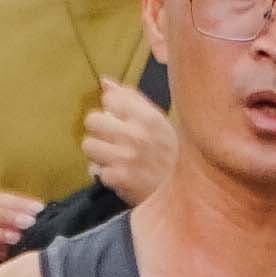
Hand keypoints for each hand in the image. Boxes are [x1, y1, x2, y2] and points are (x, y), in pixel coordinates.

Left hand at [79, 81, 176, 207]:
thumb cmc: (172, 155)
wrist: (186, 195)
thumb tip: (105, 81)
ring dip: (98, 153)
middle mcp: (137, 135)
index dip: (111, 109)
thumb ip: (132, 100)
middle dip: (99, 130)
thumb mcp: (160, 123)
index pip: (110, 98)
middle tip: (112, 140)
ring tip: (113, 158)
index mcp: (149, 117)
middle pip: (92, 120)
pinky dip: (104, 174)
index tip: (120, 119)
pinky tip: (118, 175)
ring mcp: (126, 157)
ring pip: (88, 145)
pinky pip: (95, 170)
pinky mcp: (118, 179)